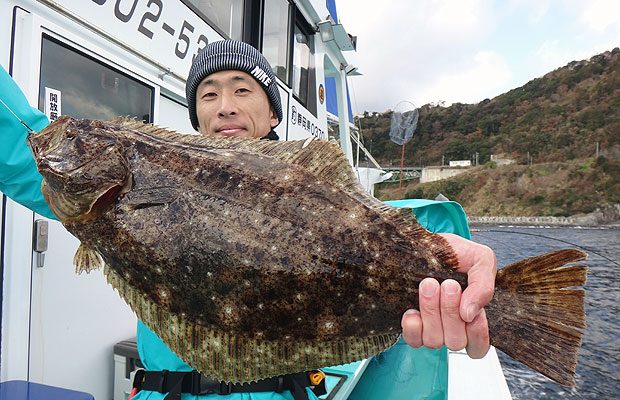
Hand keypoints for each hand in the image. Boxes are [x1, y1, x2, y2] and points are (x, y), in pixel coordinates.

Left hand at [401, 233, 496, 357]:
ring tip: (429, 284)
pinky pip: (413, 340)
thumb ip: (484, 286)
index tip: (472, 310)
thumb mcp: (481, 260)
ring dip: (431, 311)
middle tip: (448, 284)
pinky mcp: (413, 324)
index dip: (477, 332)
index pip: (479, 346)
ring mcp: (432, 327)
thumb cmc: (458, 253)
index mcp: (475, 318)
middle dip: (450, 312)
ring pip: (434, 340)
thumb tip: (469, 314)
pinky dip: (413, 326)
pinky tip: (413, 308)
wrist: (430, 242)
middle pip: (455, 341)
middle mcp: (453, 328)